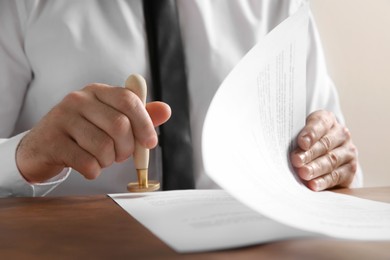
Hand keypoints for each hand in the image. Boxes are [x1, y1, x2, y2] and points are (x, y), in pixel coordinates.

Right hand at [16, 83, 170, 182]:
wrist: (42, 147)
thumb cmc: (83, 134)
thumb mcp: (111, 120)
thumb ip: (139, 116)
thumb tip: (166, 110)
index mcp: (97, 91)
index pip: (128, 100)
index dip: (145, 123)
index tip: (150, 142)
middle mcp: (78, 100)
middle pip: (119, 125)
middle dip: (126, 148)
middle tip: (120, 154)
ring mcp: (62, 119)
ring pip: (104, 147)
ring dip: (108, 161)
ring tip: (101, 159)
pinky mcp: (52, 142)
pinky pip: (87, 162)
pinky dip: (94, 170)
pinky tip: (88, 166)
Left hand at [290, 110, 357, 190]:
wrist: (325, 155)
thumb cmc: (307, 142)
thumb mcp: (301, 134)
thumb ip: (296, 138)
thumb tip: (280, 146)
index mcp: (328, 120)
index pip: (320, 123)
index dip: (311, 133)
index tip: (301, 142)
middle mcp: (341, 134)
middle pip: (325, 144)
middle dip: (309, 153)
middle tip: (297, 161)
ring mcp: (348, 152)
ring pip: (331, 160)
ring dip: (316, 168)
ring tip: (303, 173)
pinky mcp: (350, 170)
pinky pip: (336, 176)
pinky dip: (323, 181)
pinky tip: (313, 185)